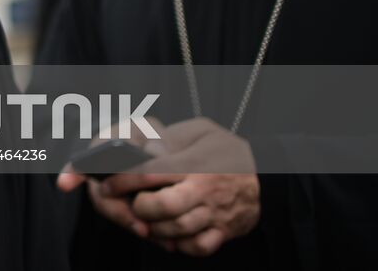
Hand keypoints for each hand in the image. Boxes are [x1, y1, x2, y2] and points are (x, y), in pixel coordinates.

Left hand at [59, 117, 259, 256]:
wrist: (271, 173)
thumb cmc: (226, 149)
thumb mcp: (199, 131)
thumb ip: (168, 137)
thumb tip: (139, 147)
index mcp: (192, 163)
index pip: (149, 172)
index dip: (122, 180)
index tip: (107, 183)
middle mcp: (203, 189)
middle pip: (162, 206)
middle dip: (138, 207)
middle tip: (131, 202)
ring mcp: (214, 213)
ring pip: (176, 230)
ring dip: (154, 228)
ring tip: (146, 219)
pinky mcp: (223, 231)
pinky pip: (198, 247)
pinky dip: (181, 245)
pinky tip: (172, 234)